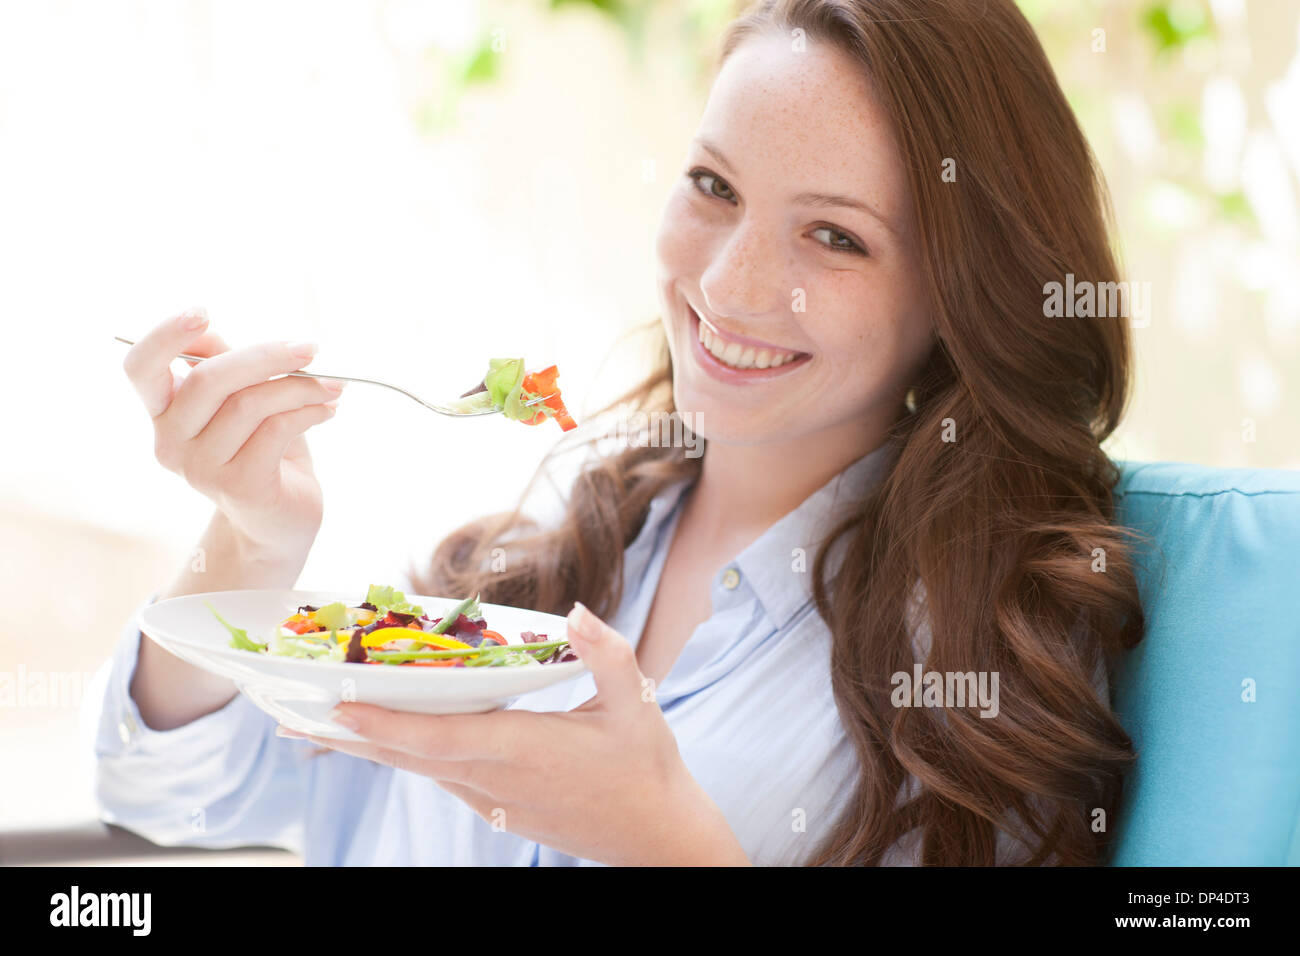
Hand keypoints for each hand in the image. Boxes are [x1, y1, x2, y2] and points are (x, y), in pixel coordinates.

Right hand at [122, 307, 343, 551]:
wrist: (280, 521)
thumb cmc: (264, 451)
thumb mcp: (244, 400)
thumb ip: (226, 366)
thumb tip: (210, 331)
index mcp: (164, 413)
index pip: (140, 368)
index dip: (164, 335)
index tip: (204, 312)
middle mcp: (170, 442)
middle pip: (208, 379)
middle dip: (266, 356)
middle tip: (310, 348)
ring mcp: (199, 468)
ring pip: (249, 403)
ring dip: (300, 386)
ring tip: (332, 386)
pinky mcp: (237, 485)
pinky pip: (277, 429)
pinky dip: (309, 410)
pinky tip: (328, 409)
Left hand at [286, 602, 751, 865]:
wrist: (658, 835)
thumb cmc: (647, 766)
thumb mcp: (637, 701)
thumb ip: (606, 653)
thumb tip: (579, 610)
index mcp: (522, 749)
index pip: (437, 736)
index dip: (384, 722)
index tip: (337, 706)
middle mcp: (495, 780)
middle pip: (407, 756)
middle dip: (347, 735)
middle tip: (289, 716)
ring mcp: (493, 800)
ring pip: (416, 770)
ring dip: (366, 748)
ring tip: (316, 728)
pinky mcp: (498, 810)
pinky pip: (437, 779)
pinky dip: (402, 758)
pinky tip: (383, 745)